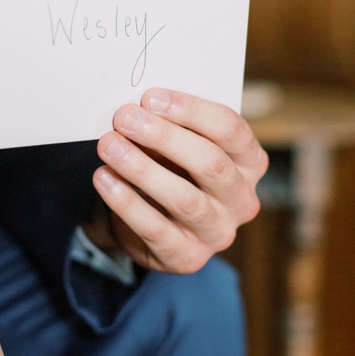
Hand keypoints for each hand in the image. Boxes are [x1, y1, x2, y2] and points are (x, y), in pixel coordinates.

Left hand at [90, 88, 266, 273]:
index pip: (231, 130)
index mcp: (250, 162)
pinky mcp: (188, 257)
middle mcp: (242, 199)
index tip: (151, 98)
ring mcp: (219, 232)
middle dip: (164, 137)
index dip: (192, 111)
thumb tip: (138, 107)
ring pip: (185, 199)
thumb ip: (171, 125)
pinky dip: (126, 202)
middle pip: (210, 163)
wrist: (156, 223)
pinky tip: (104, 178)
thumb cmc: (173, 170)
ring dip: (142, 169)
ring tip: (109, 145)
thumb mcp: (181, 145)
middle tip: (125, 118)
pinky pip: (156, 230)